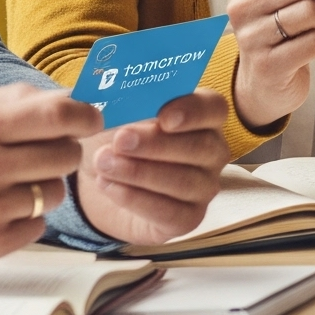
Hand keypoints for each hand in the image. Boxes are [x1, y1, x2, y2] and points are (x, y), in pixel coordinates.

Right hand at [0, 83, 100, 269]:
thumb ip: (19, 100)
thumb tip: (75, 97)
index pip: (59, 114)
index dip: (86, 116)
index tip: (93, 120)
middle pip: (65, 155)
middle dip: (63, 153)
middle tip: (39, 156)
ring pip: (54, 193)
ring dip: (42, 188)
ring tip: (9, 185)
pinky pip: (37, 226)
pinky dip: (25, 219)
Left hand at [74, 91, 232, 246]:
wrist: (102, 179)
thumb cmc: (117, 139)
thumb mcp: (119, 115)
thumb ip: (125, 104)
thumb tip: (115, 95)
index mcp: (203, 117)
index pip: (213, 109)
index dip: (192, 111)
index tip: (163, 116)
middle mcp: (213, 152)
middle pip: (199, 147)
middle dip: (156, 144)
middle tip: (120, 140)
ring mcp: (204, 187)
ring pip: (183, 181)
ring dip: (140, 172)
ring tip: (104, 164)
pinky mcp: (188, 218)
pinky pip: (169, 212)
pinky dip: (136, 199)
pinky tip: (108, 187)